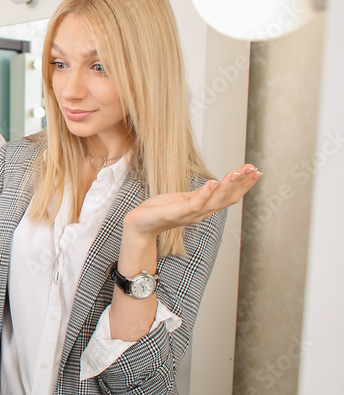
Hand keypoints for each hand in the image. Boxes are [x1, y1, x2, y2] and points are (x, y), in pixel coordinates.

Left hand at [125, 164, 261, 239]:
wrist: (139, 224)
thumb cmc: (160, 210)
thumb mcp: (184, 199)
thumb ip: (200, 194)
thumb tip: (216, 184)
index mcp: (203, 208)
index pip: (228, 197)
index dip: (243, 185)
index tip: (256, 171)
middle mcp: (200, 213)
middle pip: (226, 199)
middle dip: (242, 184)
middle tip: (254, 170)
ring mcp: (188, 215)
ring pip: (213, 202)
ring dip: (226, 187)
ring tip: (236, 172)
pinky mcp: (174, 214)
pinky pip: (193, 204)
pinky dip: (204, 194)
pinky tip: (212, 183)